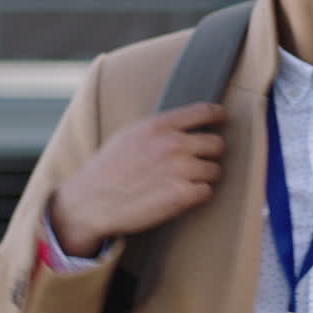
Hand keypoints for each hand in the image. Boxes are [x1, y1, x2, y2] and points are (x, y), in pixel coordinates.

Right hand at [49, 101, 225, 257]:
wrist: (91, 201)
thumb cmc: (107, 169)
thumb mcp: (129, 134)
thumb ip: (158, 128)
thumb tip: (183, 125)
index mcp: (159, 125)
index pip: (204, 111)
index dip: (217, 115)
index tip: (221, 120)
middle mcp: (172, 144)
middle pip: (217, 143)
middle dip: (210, 153)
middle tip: (199, 161)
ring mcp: (179, 170)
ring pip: (215, 170)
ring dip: (204, 177)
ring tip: (185, 182)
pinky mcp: (181, 195)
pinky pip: (207, 191)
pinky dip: (198, 195)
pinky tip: (182, 196)